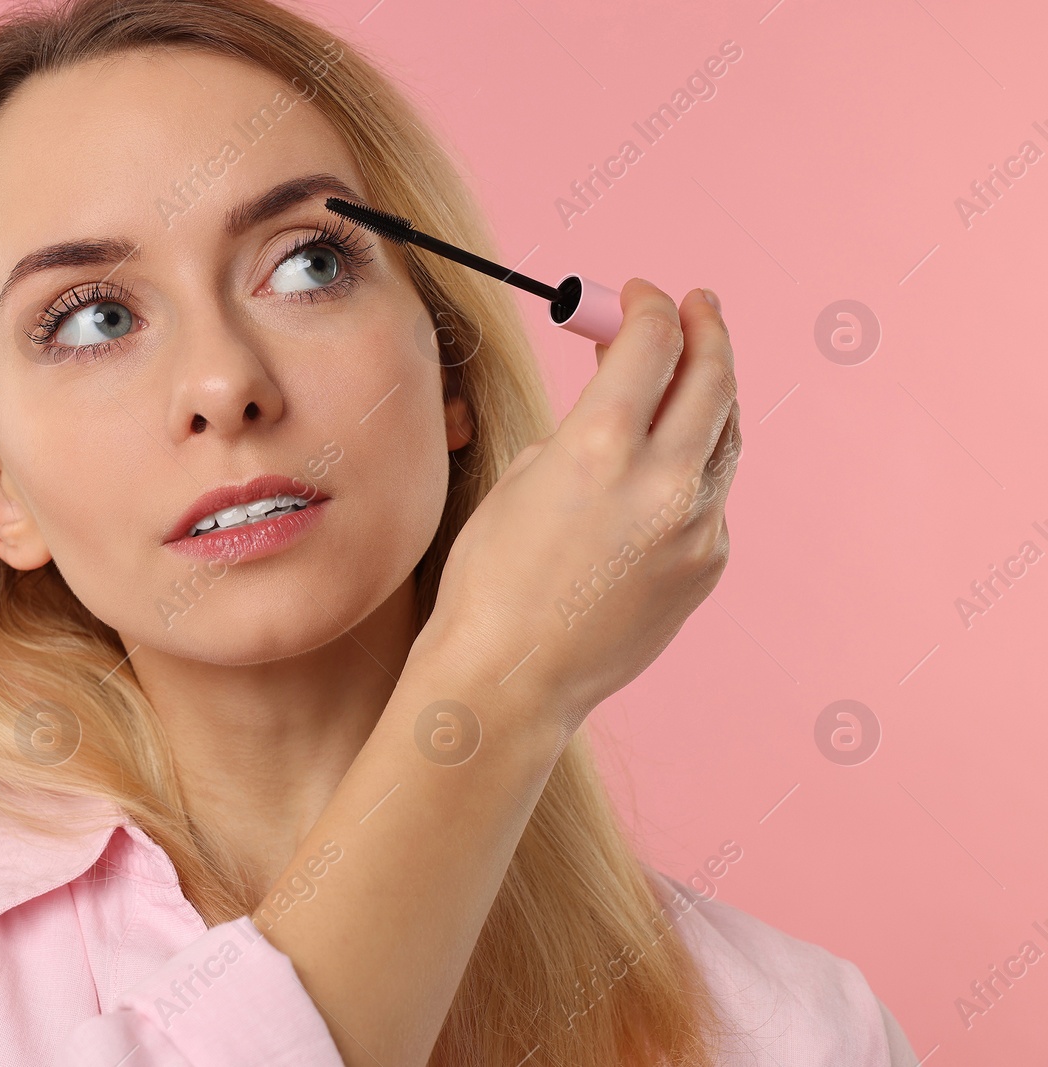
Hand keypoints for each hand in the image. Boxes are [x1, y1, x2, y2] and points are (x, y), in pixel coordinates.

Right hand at [417, 279, 739, 736]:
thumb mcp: (524, 476)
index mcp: (601, 447)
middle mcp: (663, 481)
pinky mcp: (708, 566)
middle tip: (697, 308)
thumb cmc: (491, 579)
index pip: (654, 341)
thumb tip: (620, 389)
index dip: (649, 305)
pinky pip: (712, 497)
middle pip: (712, 376)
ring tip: (690, 376)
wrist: (511, 677)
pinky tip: (661, 472)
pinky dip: (693, 470)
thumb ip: (584, 423)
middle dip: (706, 329)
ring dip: (709, 395)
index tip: (641, 295)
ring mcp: (697, 528)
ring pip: (725, 435)